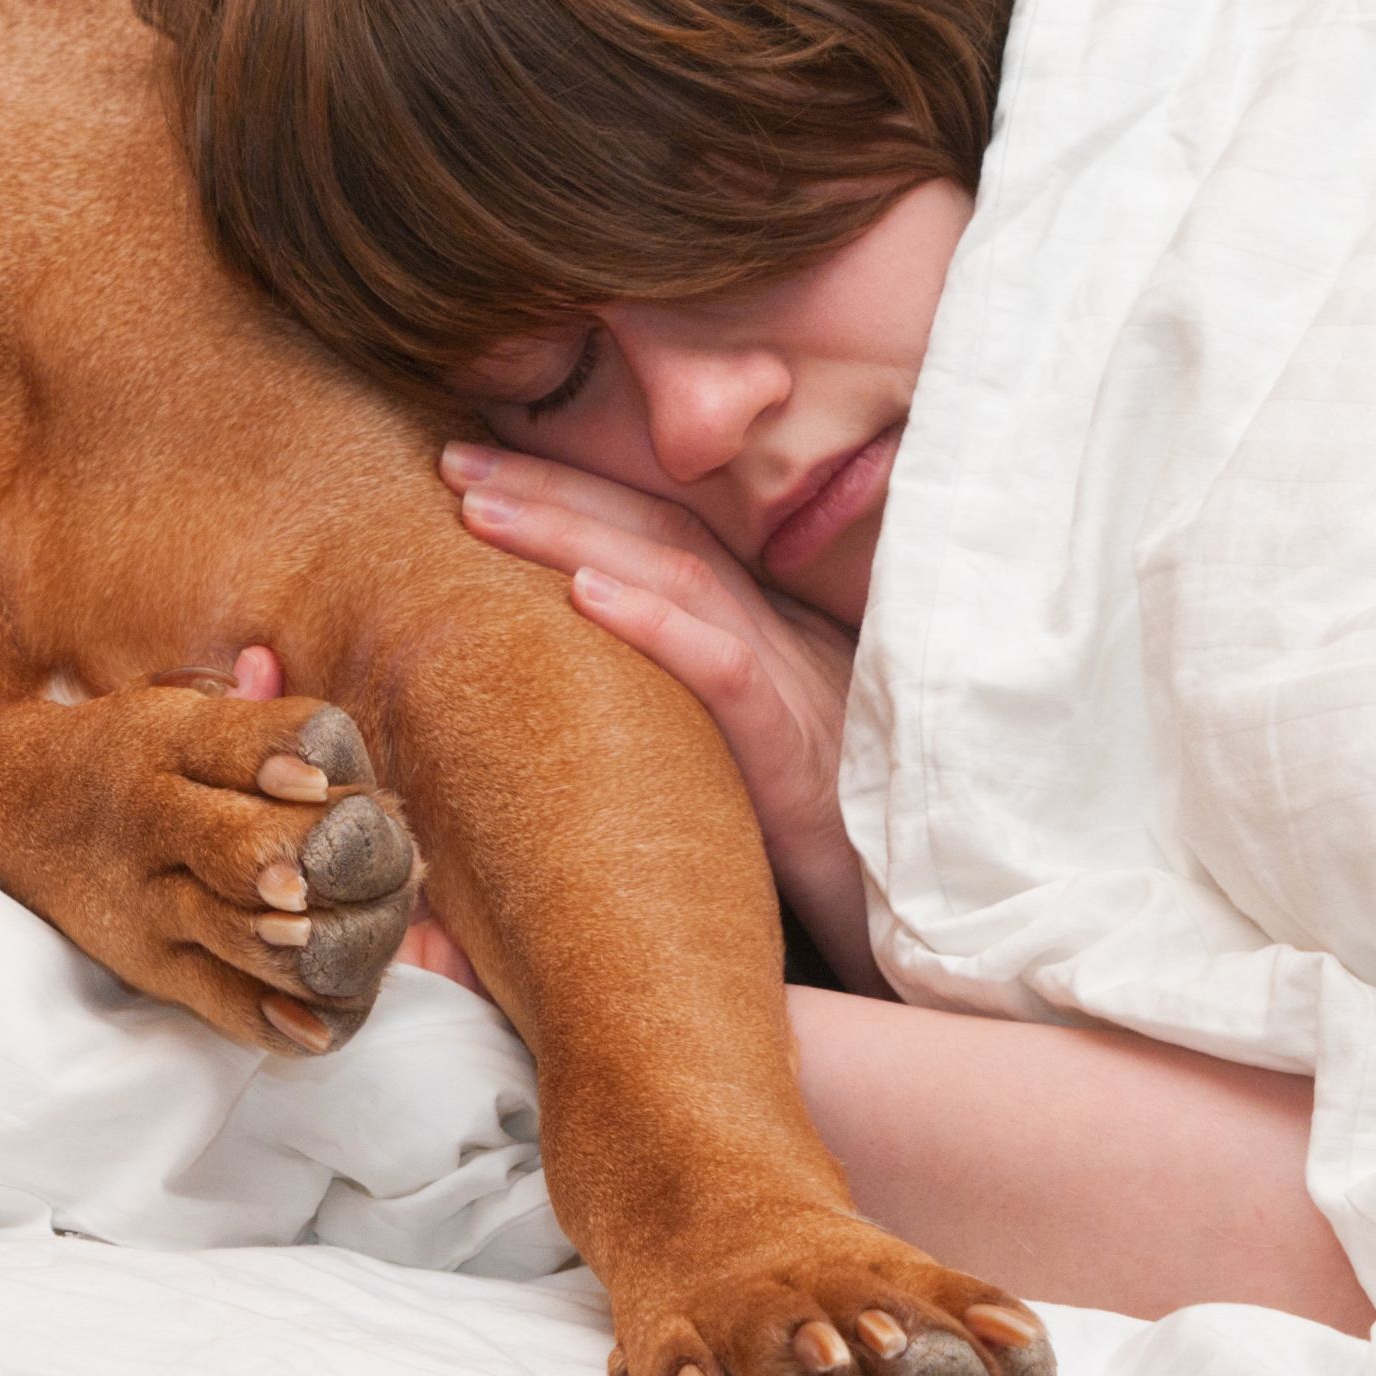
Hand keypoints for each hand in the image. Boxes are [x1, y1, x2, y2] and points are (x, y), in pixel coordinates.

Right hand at [0, 649, 491, 995]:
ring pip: (254, 938)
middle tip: (394, 859)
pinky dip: (285, 1021)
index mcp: (174, 738)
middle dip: (352, 860)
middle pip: (267, 852)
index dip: (331, 766)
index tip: (341, 781)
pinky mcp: (151, 970)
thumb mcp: (179, 706)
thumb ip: (262, 714)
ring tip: (368, 924)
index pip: (276, 744)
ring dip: (331, 940)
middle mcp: (156, 820)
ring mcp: (151, 905)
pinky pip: (228, 1008)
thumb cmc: (130, 755)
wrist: (1, 810)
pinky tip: (327, 1016)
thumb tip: (313, 717)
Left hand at [440, 439, 875, 990]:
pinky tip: (583, 597)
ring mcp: (792, 688)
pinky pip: (725, 672)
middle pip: (657, 535)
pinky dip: (655, 626)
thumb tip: (557, 698)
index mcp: (760, 637)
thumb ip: (672, 716)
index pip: (663, 536)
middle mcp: (776, 642)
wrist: (923, 914)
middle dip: (551, 490)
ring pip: (679, 579)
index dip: (576, 494)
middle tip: (452, 462)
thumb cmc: (823, 855)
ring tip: (480, 510)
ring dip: (573, 534)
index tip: (482, 473)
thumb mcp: (739, 763)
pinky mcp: (799, 755)